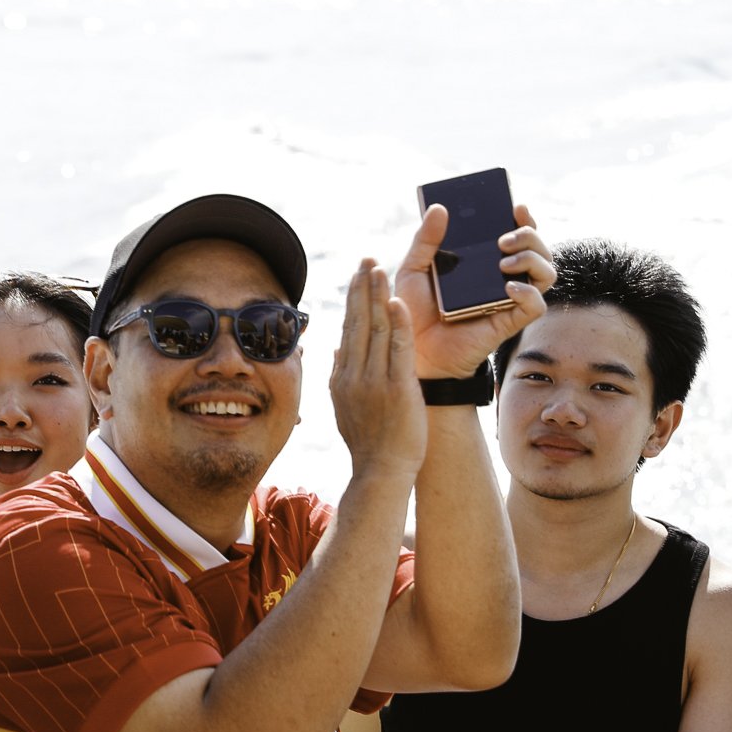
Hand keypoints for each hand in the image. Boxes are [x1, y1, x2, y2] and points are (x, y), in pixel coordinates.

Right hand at [329, 259, 425, 481]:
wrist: (380, 472)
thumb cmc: (369, 445)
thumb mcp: (345, 408)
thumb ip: (340, 377)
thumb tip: (333, 351)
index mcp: (341, 379)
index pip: (347, 331)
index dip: (352, 301)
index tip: (357, 277)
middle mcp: (353, 376)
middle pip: (357, 323)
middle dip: (361, 288)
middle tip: (366, 260)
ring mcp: (373, 382)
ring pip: (374, 330)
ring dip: (377, 296)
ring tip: (379, 269)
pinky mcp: (396, 389)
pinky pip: (396, 350)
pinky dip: (397, 324)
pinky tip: (397, 302)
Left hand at [394, 203, 554, 378]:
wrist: (413, 349)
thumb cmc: (414, 309)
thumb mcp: (414, 269)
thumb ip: (425, 240)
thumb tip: (439, 208)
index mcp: (484, 260)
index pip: (516, 234)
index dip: (524, 218)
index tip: (515, 207)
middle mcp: (503, 276)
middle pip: (538, 248)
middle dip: (529, 235)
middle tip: (504, 238)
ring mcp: (510, 298)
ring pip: (546, 272)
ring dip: (533, 259)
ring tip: (505, 261)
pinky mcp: (511, 321)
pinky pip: (537, 305)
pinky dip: (529, 292)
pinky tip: (508, 287)